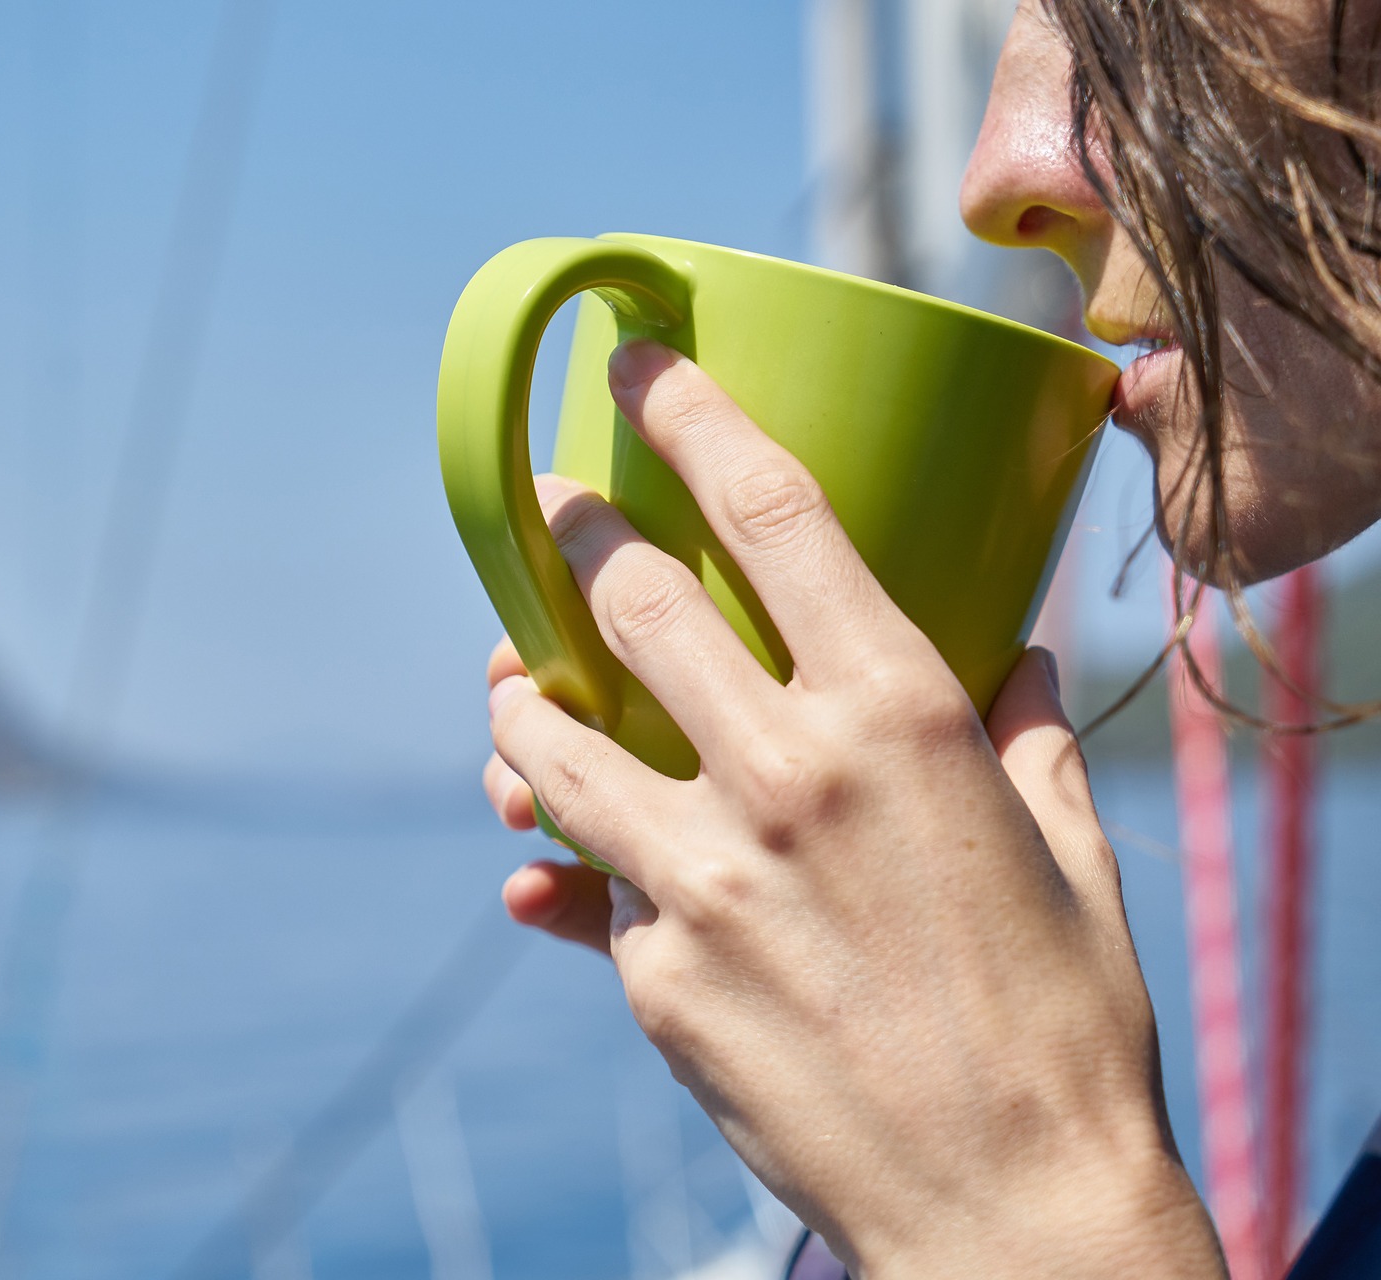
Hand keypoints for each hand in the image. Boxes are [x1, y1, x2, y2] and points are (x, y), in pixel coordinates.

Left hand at [481, 340, 1223, 1277]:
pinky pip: (580, 891)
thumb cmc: (1065, 1023)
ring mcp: (702, 878)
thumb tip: (1012, 656)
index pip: (772, 510)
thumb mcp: (1070, 852)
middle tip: (550, 511)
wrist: (1011, 1213)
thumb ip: (1025, 736)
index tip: (630, 364)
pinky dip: (561, 872)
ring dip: (517, 699)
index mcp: (901, 718)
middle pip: (628, 600)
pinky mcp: (654, 974)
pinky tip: (543, 874)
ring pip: (548, 739)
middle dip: (571, 534)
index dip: (688, 414)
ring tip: (510, 685)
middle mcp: (785, 776)